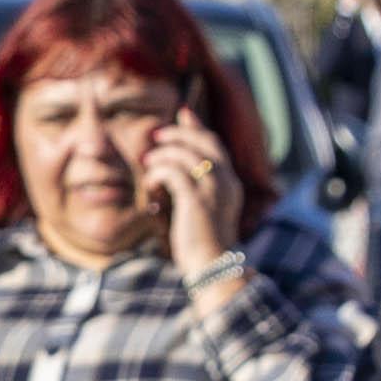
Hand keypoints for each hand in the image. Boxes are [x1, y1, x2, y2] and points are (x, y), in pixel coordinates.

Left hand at [143, 113, 238, 274]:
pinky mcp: (195, 200)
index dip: (198, 127)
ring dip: (162, 155)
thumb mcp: (206, 211)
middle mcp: (226, 182)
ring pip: (185, 154)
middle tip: (156, 136)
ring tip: (148, 163)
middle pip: (203, 142)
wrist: (213, 267)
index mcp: (231, 184)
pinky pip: (172, 172)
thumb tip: (178, 172)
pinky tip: (151, 184)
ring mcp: (213, 190)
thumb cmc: (204, 243)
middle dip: (177, 134)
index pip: (215, 145)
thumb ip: (198, 189)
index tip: (183, 114)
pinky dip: (158, 173)